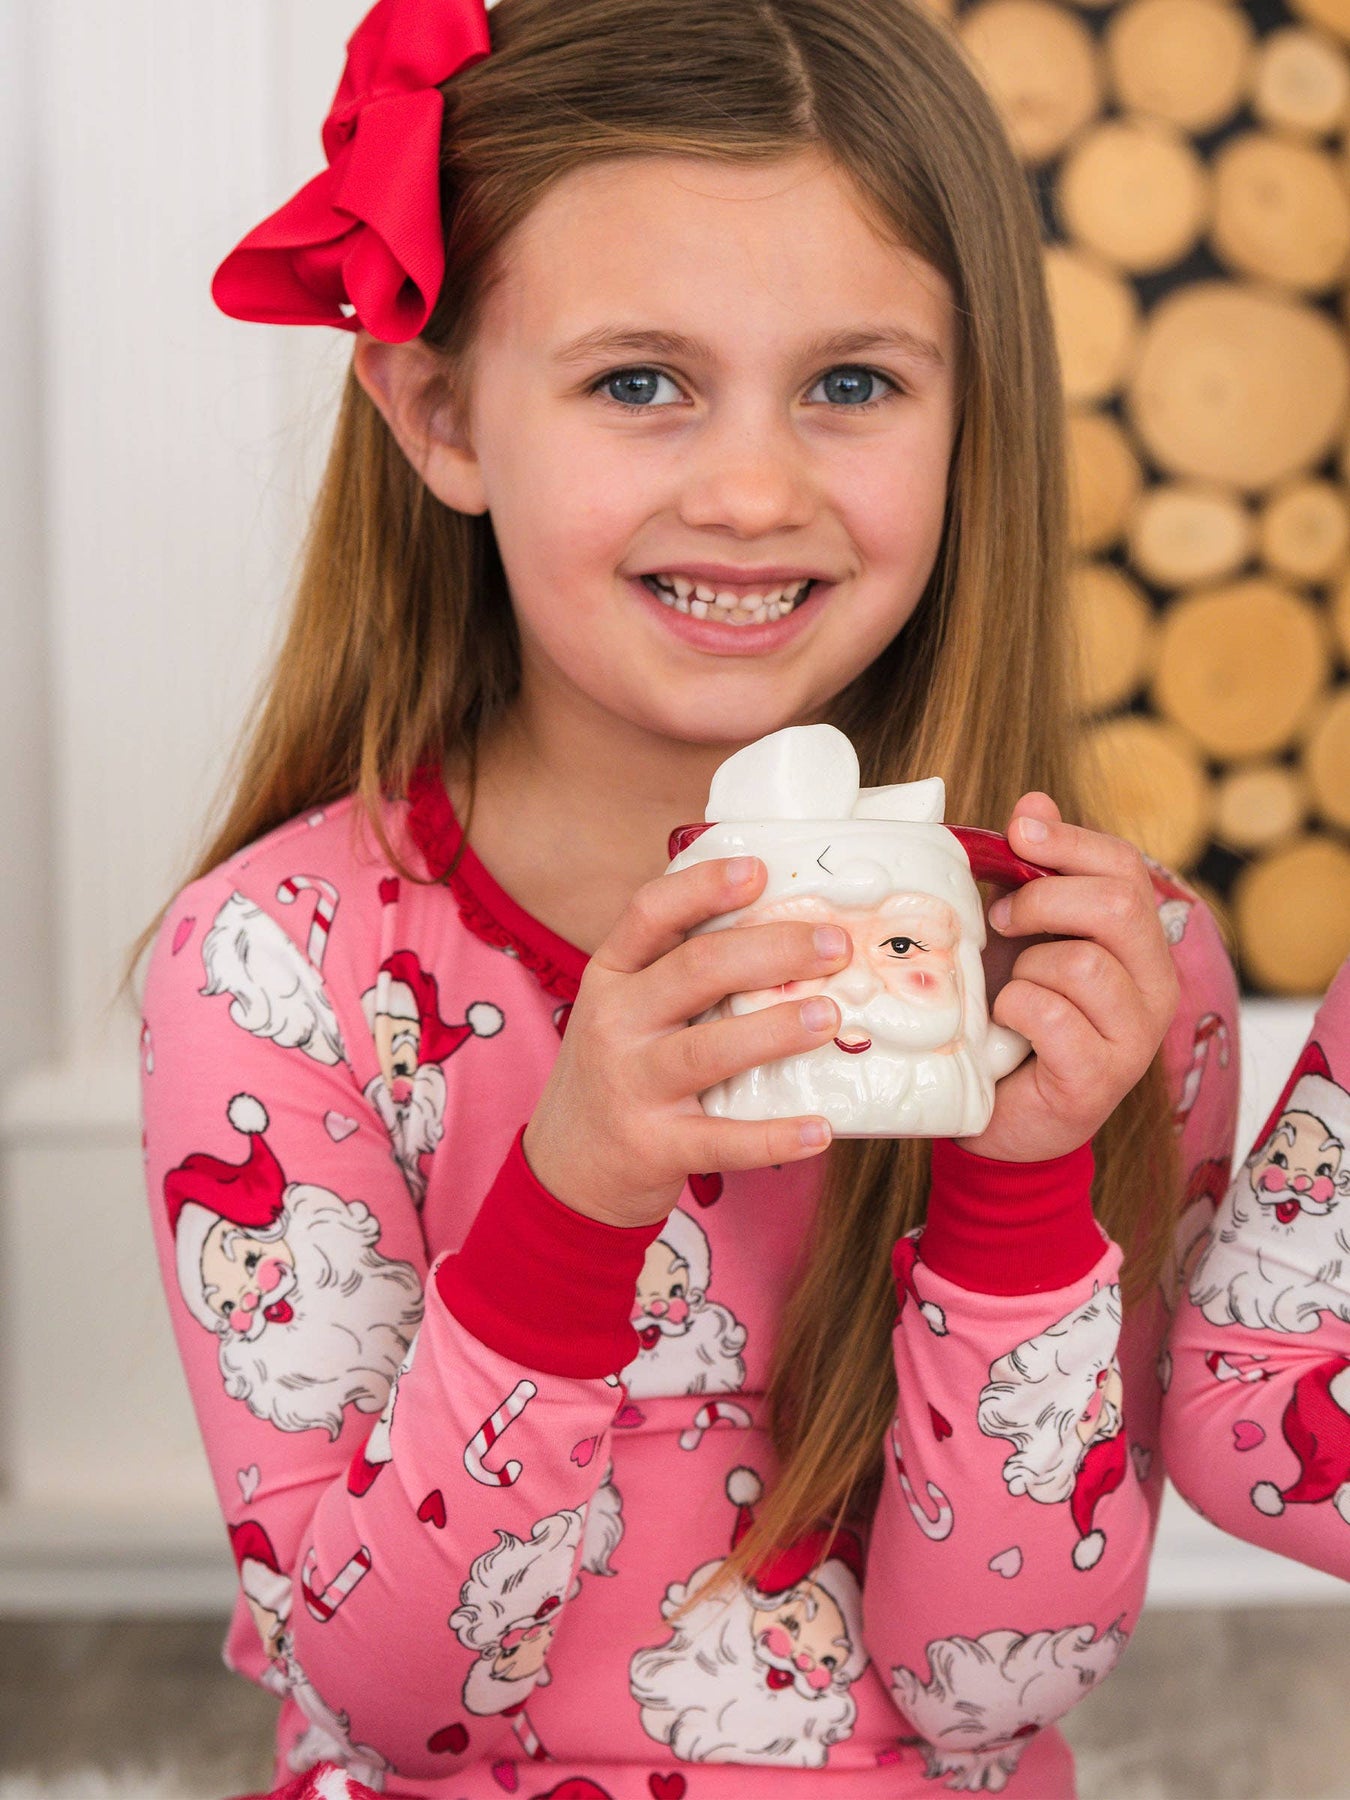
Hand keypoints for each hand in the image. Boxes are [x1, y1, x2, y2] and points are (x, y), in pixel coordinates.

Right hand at [523, 857, 846, 1226]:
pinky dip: (773, 1136)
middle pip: (695, 971)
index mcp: (613, 975)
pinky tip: (820, 1129)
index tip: (759, 870)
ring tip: (830, 1017)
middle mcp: (616, 1023)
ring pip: (708, 1050)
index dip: (704, 887)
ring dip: (774, 1030)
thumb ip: (682, 969)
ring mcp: (632, 1085)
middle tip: (834, 946)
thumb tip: (787, 923)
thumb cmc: (620, 1070)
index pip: (650, 913)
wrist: (568, 1167)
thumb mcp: (627, 1006)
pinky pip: (721, 1140)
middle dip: (772, 951)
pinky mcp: (654, 1146)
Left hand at [958, 793, 1179, 1163]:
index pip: (1124, 866)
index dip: (1068, 840)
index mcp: (1139, 942)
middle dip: (1043, 898)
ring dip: (1024, 969)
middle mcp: (1155, 985)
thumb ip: (1030, 873)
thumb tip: (1033, 803)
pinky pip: (1053, 1015)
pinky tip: (1005, 1029)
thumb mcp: (1016, 937)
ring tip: (1007, 992)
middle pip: (1118, 905)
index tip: (1018, 833)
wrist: (997, 1115)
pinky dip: (1013, 1011)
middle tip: (999, 920)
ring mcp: (1135, 1036)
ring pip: (1081, 963)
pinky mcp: (1102, 1079)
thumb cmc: (1010, 1018)